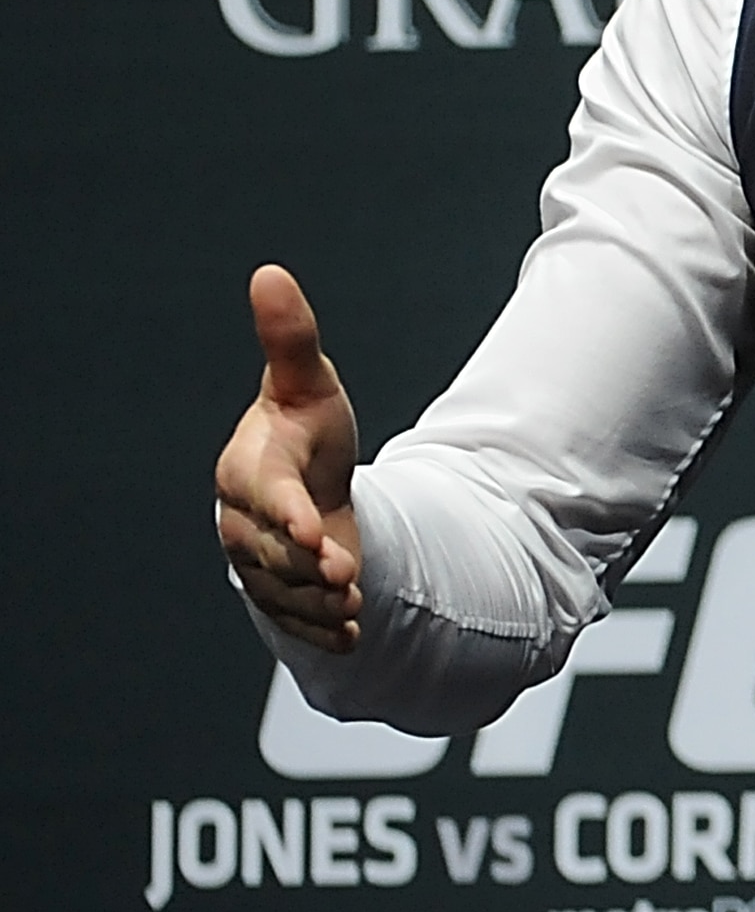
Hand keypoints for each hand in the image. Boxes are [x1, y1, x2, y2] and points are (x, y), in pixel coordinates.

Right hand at [216, 264, 362, 651]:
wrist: (306, 489)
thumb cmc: (306, 431)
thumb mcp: (308, 384)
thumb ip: (291, 339)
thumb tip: (271, 273)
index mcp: (247, 470)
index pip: (261, 495)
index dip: (283, 514)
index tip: (312, 531)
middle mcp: (245, 523)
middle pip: (270, 554)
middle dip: (305, 568)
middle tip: (344, 575)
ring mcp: (260, 565)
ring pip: (284, 594)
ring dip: (319, 604)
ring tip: (352, 600)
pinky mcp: (282, 598)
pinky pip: (297, 624)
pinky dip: (325, 634)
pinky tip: (353, 637)